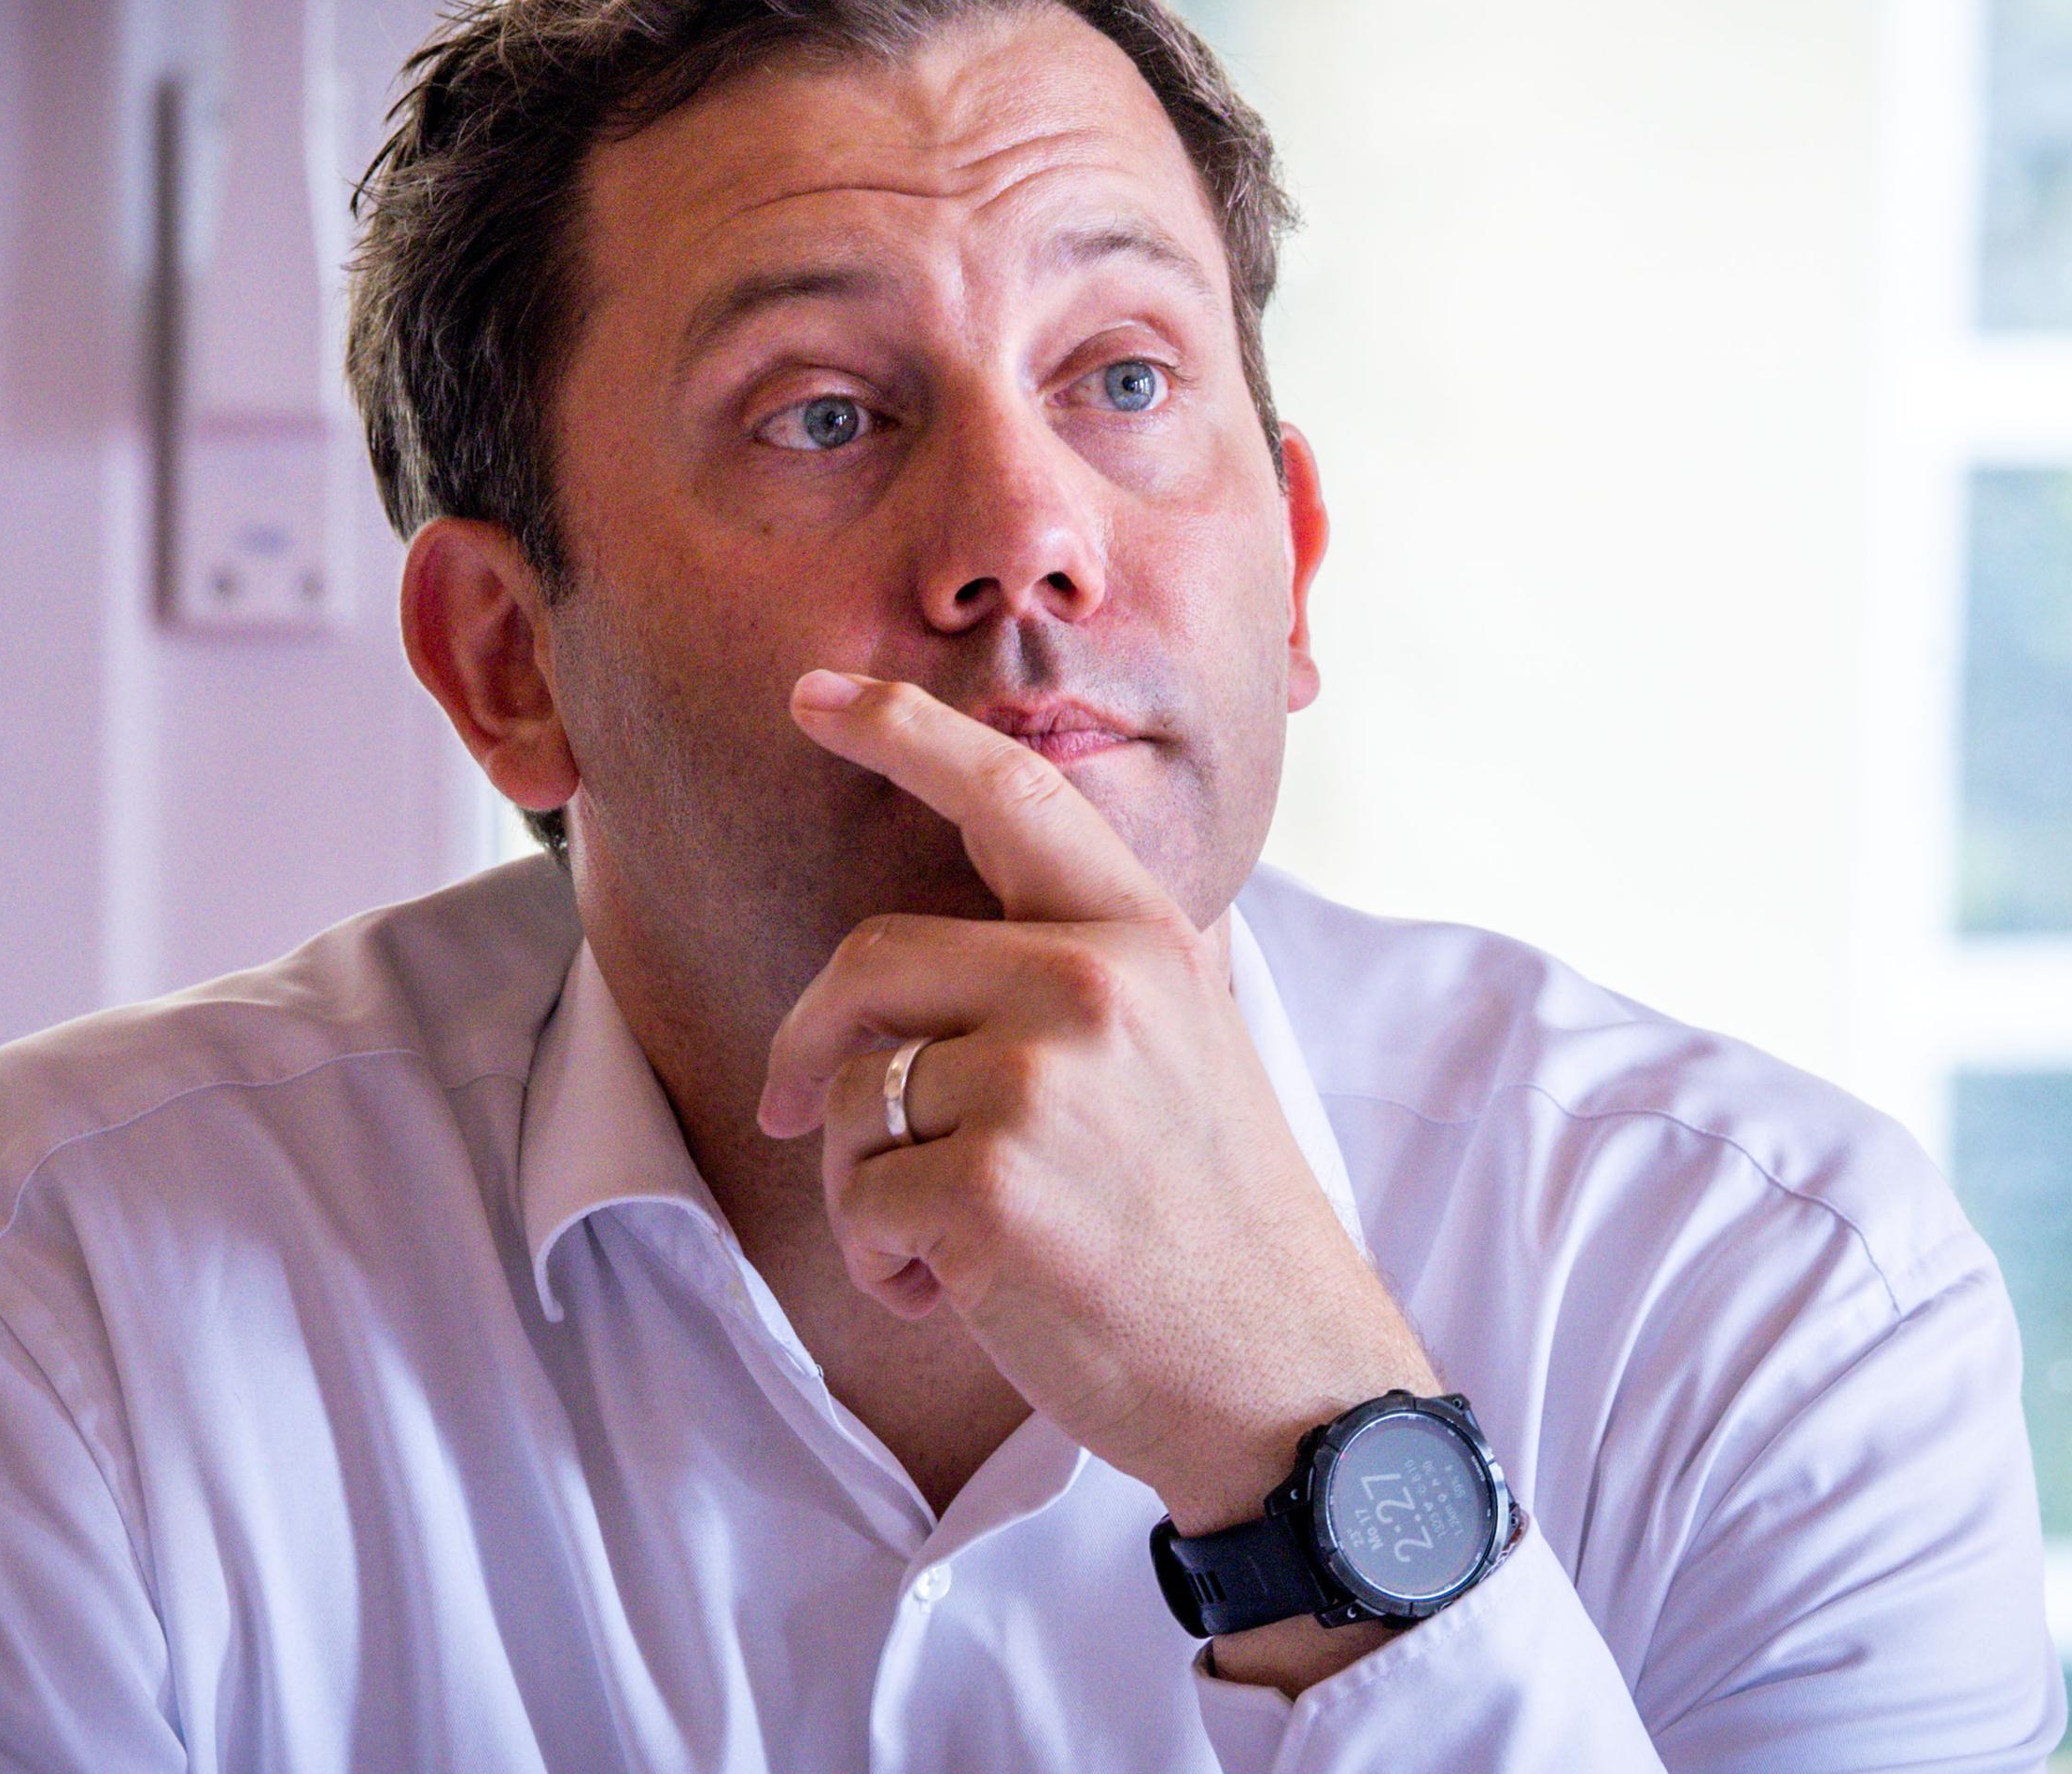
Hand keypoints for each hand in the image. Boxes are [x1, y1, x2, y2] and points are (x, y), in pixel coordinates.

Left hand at [758, 670, 1440, 1545]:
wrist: (1288, 1380)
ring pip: (847, 1093)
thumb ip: (1078, 975)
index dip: (899, 729)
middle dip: (805, 1045)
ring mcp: (1041, 1081)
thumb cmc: (1216, 1227)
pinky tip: (964, 1295)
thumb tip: (927, 954)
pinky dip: (884, 1262)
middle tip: (783, 1112)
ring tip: (955, 1244)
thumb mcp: (1184, 1051)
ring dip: (866, 1184)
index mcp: (1144, 937)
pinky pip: (857, 1197)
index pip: (1008, 794)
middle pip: (869, 960)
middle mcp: (1093, 984)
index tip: (814, 691)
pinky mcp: (991, 1186)